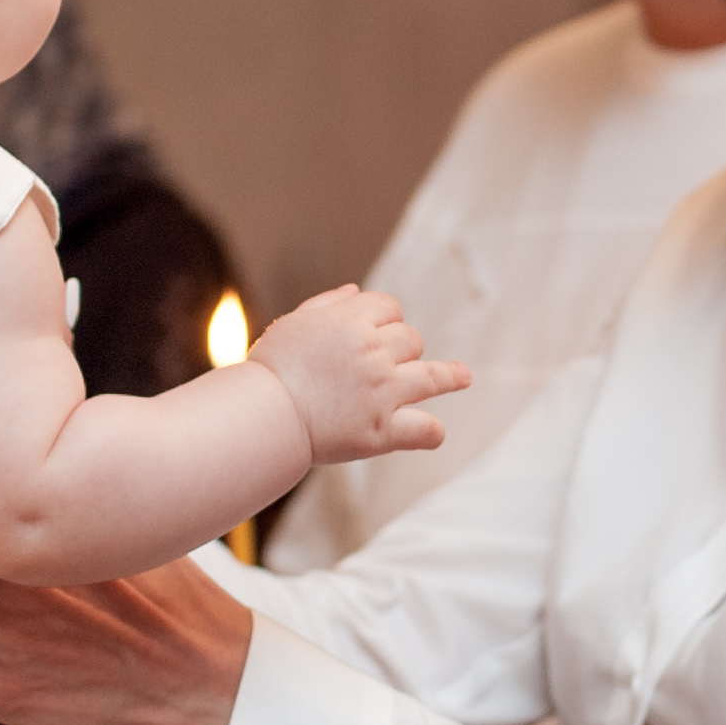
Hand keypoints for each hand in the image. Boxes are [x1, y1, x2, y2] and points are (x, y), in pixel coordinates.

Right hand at [249, 286, 468, 464]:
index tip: (378, 334)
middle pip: (410, 340)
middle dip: (402, 349)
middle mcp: (372, 352)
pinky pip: (424, 429)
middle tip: (383, 368)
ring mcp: (382, 392)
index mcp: (350, 321)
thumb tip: (356, 291)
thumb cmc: (270, 371)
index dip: (386, 319)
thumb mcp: (293, 325)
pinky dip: (432, 432)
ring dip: (451, 376)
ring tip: (464, 377)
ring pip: (432, 377)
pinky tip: (434, 433)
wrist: (261, 416)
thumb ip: (327, 305)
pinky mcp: (381, 431)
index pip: (389, 307)